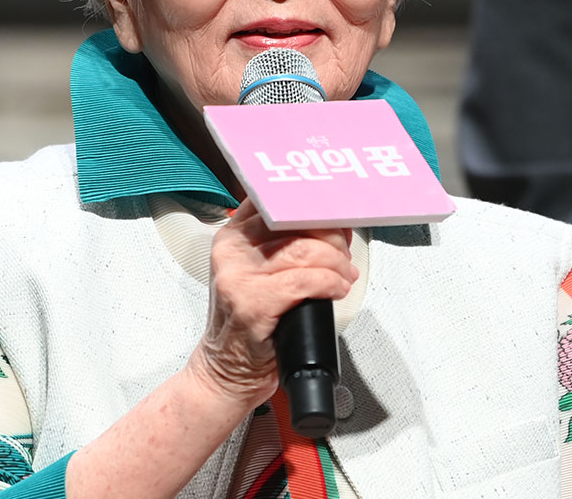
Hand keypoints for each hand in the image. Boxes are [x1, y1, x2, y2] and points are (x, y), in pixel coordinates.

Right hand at [186, 197, 357, 409]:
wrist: (227, 369)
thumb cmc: (249, 320)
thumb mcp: (257, 271)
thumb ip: (285, 243)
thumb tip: (333, 224)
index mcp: (232, 235)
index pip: (276, 201)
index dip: (313, 206)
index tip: (336, 216)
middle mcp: (232, 250)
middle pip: (294, 223)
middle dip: (331, 237)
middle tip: (344, 255)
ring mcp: (239, 276)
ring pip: (304, 251)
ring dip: (336, 263)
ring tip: (344, 276)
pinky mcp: (252, 302)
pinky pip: (304, 281)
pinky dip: (330, 283)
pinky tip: (336, 289)